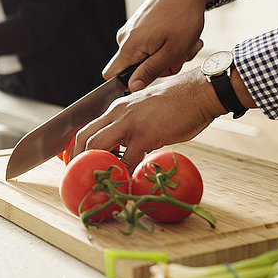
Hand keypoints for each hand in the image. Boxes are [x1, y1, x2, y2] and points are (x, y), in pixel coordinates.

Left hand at [72, 67, 228, 172]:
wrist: (200, 92)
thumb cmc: (177, 104)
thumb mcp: (144, 112)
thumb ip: (131, 128)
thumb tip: (125, 150)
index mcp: (116, 109)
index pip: (88, 129)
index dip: (79, 149)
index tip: (78, 166)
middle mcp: (117, 113)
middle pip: (85, 137)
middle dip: (78, 160)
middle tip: (81, 178)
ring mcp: (129, 123)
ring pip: (97, 146)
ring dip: (96, 167)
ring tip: (99, 184)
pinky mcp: (145, 134)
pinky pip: (127, 159)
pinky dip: (124, 174)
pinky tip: (125, 185)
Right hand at [103, 0, 224, 91]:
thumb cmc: (183, 18)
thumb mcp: (172, 51)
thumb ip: (150, 71)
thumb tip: (132, 87)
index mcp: (129, 46)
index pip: (111, 74)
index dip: (127, 82)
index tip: (150, 77)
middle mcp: (125, 38)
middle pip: (134, 68)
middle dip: (159, 67)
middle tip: (180, 56)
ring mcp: (132, 30)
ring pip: (146, 56)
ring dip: (167, 55)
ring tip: (184, 44)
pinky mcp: (139, 25)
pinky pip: (149, 44)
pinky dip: (166, 45)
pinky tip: (180, 37)